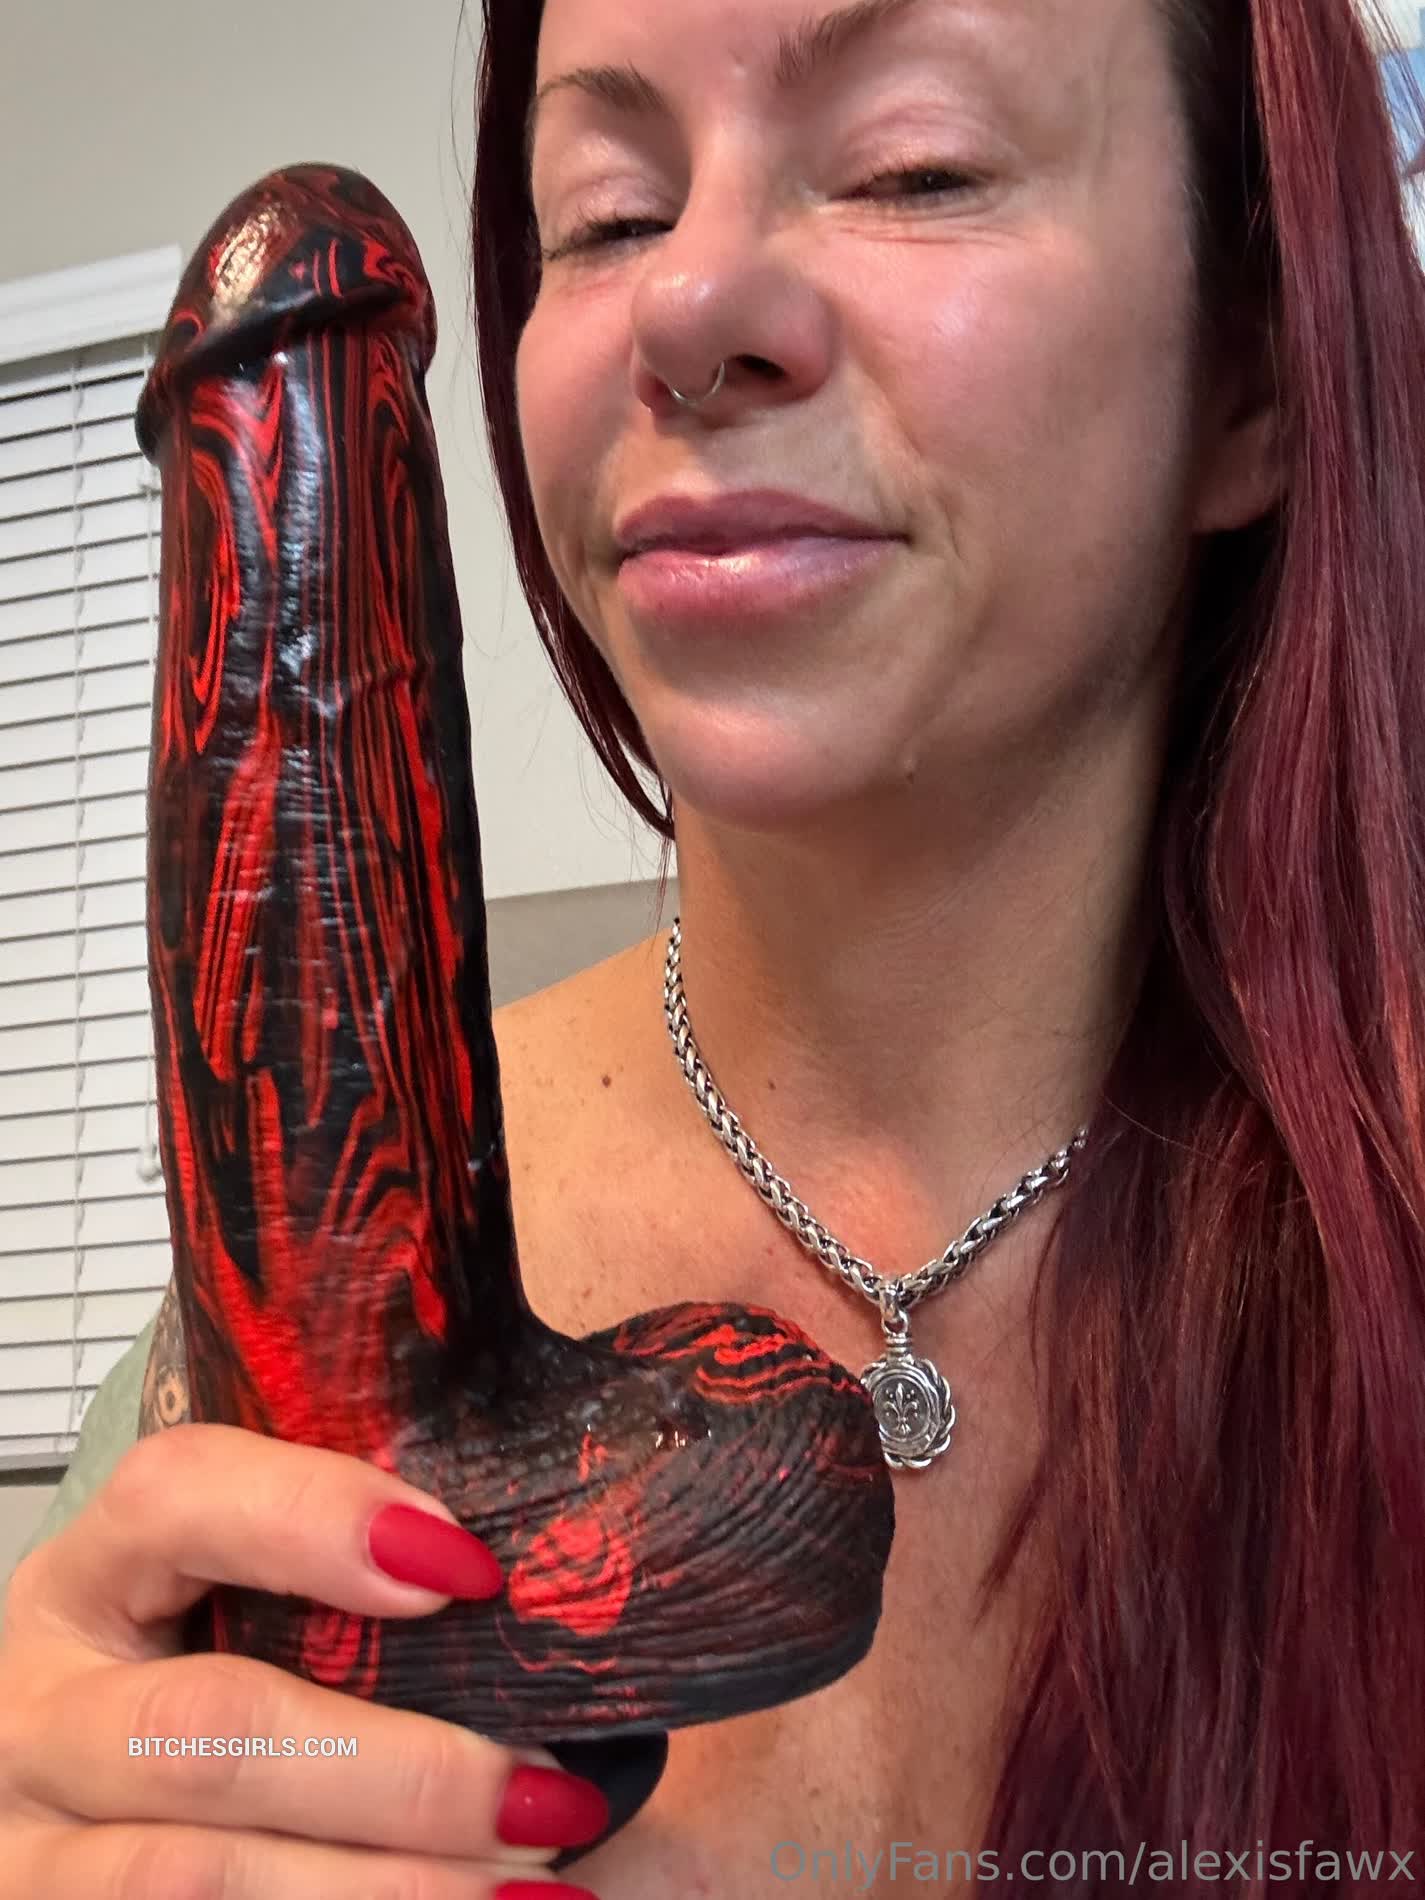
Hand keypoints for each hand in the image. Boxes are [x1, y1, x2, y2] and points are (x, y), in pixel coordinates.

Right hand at [0, 1423, 606, 1896]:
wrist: (103, 1802)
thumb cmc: (210, 1677)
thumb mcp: (230, 1608)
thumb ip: (349, 1580)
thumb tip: (553, 1577)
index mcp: (94, 1571)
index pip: (179, 1494)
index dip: (318, 1516)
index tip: (467, 1568)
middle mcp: (39, 1705)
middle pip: (208, 1726)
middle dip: (400, 1770)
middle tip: (547, 1791)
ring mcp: (32, 1845)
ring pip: (197, 1877)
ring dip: (386, 1887)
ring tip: (533, 1884)